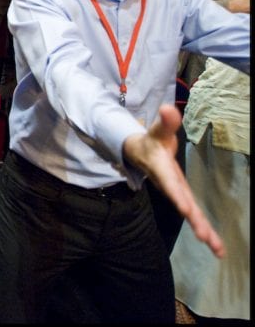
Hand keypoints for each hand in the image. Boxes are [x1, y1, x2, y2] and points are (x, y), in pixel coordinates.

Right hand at [123, 104, 223, 257]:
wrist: (139, 153)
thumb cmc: (151, 141)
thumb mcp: (157, 130)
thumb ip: (165, 122)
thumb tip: (169, 108)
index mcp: (162, 170)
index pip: (171, 184)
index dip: (177, 196)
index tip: (186, 209)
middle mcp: (170, 186)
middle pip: (183, 205)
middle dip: (194, 220)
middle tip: (204, 235)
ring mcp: (178, 195)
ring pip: (191, 216)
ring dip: (204, 231)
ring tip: (218, 249)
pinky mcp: (185, 200)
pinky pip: (196, 218)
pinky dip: (207, 233)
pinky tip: (218, 248)